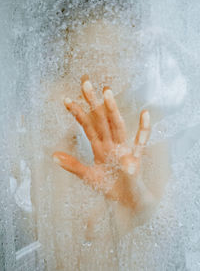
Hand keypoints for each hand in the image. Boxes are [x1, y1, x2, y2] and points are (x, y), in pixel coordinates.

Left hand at [53, 75, 152, 211]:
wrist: (128, 202)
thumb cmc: (110, 187)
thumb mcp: (88, 177)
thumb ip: (73, 165)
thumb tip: (53, 155)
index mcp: (100, 148)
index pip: (88, 127)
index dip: (78, 113)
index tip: (66, 99)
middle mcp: (111, 145)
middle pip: (101, 120)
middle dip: (93, 102)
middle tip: (85, 83)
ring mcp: (124, 149)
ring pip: (117, 126)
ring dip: (112, 110)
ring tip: (106, 92)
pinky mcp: (137, 158)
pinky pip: (141, 142)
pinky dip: (143, 129)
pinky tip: (145, 113)